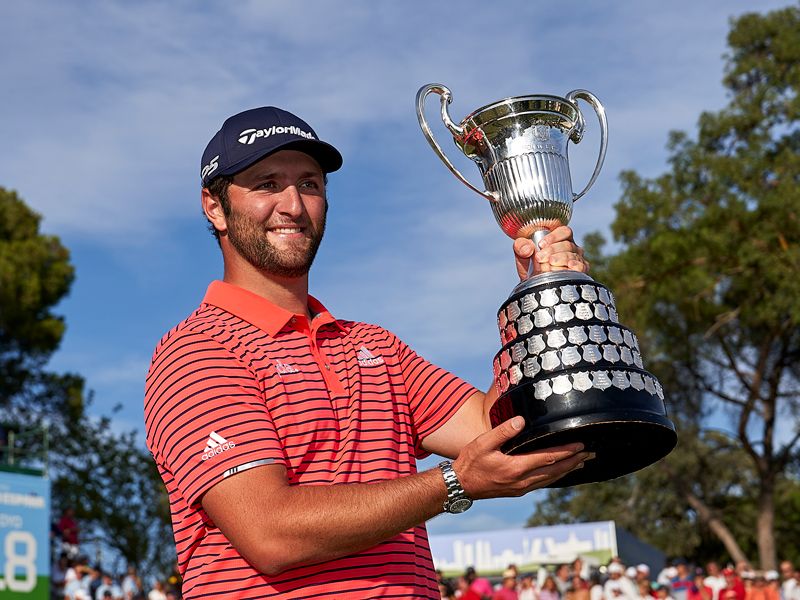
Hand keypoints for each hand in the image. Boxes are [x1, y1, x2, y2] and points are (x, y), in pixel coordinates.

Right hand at [452, 416, 592, 498]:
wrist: (460, 486)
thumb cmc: (470, 462)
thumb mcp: (483, 443)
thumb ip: (503, 431)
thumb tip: (521, 421)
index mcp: (515, 467)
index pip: (548, 458)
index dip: (566, 451)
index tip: (581, 445)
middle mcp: (522, 480)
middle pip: (555, 470)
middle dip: (574, 461)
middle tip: (591, 453)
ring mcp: (521, 488)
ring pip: (551, 479)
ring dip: (568, 470)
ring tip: (582, 462)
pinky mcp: (518, 490)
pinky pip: (542, 482)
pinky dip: (555, 476)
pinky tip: (560, 471)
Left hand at [513, 226, 589, 278]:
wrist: (534, 285)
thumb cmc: (530, 265)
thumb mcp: (521, 254)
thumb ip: (520, 246)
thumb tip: (528, 248)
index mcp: (560, 238)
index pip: (564, 231)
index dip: (554, 236)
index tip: (541, 245)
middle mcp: (571, 247)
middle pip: (567, 244)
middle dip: (553, 250)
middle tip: (540, 258)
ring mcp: (577, 258)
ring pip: (573, 255)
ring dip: (561, 259)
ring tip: (550, 264)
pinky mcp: (581, 271)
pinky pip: (582, 267)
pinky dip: (576, 266)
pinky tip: (569, 266)